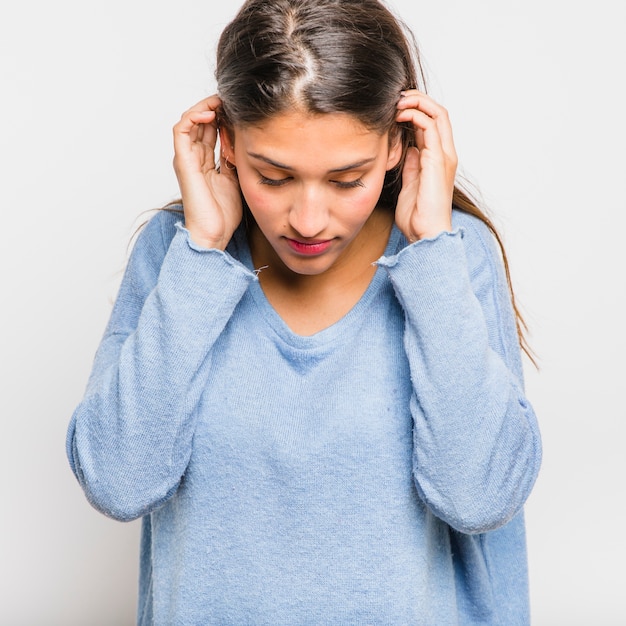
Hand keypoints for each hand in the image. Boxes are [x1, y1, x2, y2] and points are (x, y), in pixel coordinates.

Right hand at [173, 95, 241, 249]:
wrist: (214, 233)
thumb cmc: (223, 214)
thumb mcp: (237, 179)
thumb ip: (236, 160)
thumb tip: (245, 142)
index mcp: (206, 162)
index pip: (211, 130)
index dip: (223, 116)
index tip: (239, 110)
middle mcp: (194, 158)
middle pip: (201, 123)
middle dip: (215, 108)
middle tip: (232, 101)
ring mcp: (186, 158)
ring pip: (189, 121)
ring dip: (204, 107)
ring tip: (220, 102)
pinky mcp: (182, 161)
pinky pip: (180, 130)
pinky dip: (192, 117)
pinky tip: (209, 114)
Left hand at [394, 90, 456, 241]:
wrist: (424, 233)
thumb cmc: (417, 215)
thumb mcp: (411, 183)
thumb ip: (412, 164)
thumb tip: (408, 149)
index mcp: (439, 159)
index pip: (434, 122)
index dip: (417, 109)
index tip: (395, 107)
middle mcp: (445, 154)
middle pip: (439, 112)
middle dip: (417, 99)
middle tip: (395, 97)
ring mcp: (444, 156)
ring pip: (437, 114)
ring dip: (416, 103)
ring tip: (396, 102)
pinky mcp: (437, 160)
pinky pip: (430, 128)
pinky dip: (415, 116)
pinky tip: (398, 117)